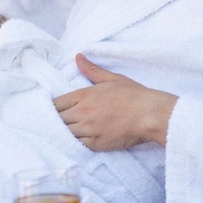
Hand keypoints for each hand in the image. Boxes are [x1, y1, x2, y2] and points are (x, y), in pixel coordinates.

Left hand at [53, 54, 176, 150]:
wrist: (149, 114)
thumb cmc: (133, 94)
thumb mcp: (111, 78)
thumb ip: (91, 69)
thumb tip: (77, 57)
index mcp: (84, 95)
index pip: (56, 104)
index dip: (53, 108)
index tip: (54, 110)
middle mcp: (83, 112)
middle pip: (58, 119)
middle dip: (56, 120)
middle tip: (58, 122)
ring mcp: (89, 129)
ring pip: (65, 133)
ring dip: (64, 132)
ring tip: (65, 132)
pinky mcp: (96, 144)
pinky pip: (76, 145)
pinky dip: (74, 143)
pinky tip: (76, 141)